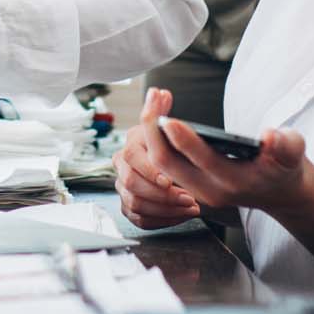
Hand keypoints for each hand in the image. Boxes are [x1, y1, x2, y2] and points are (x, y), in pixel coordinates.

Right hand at [115, 88, 202, 228]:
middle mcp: (121, 167)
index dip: (150, 170)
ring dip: (165, 209)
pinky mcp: (129, 206)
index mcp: (130, 146)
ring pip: (135, 204)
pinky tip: (181, 215)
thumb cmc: (169, 145)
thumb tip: (160, 93)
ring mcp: (122, 188)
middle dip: (161, 194)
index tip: (170, 180)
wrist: (169, 163)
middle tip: (189, 197)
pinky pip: (139, 219)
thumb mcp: (167, 127)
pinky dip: (162, 220)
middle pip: (130, 184)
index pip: (131, 157)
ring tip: (191, 207)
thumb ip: (162, 111)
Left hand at [123, 87, 313, 221]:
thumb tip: (269, 137)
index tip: (169, 118)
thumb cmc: (286, 166)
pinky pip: (163, 162)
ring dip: (152, 130)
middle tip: (154, 96)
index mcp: (236, 182)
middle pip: (168, 164)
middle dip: (155, 129)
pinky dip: (156, 136)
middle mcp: (210, 190)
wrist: (280, 193)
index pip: (203, 161)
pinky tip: (158, 110)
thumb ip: (286, 145)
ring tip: (156, 97)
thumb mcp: (294, 153)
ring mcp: (197, 189)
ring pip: (160, 163)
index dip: (184, 140)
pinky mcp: (190, 183)